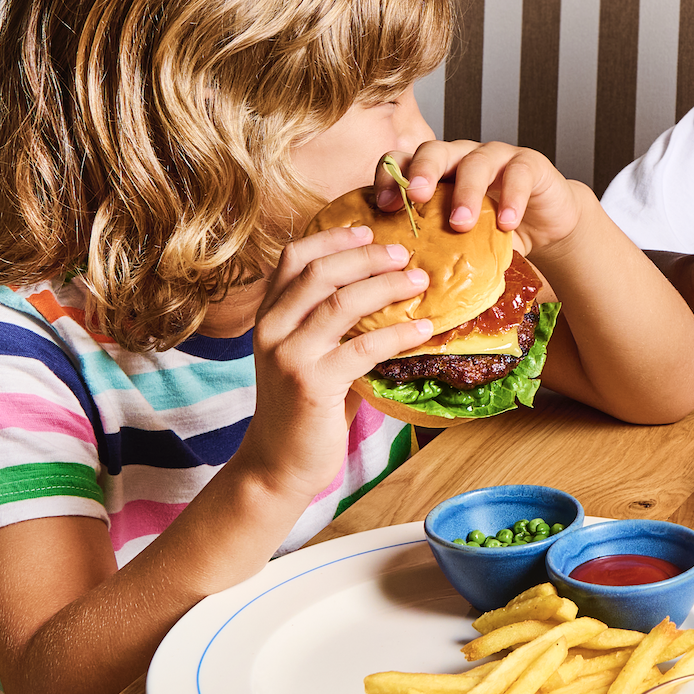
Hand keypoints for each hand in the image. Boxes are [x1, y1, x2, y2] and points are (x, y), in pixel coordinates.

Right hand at [237, 226, 437, 498]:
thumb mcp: (306, 354)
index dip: (331, 237)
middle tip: (404, 252)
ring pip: (341, 304)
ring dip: (387, 287)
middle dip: (367, 256)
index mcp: (269, 316)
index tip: (367, 230)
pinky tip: (424, 330)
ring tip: (420, 282)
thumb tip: (386, 287)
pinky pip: (363, 348)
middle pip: (320, 272)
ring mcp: (289, 356)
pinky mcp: (312, 384)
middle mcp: (272, 330)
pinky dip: (398, 333)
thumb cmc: (302, 406)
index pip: (293, 258)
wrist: (277, 464)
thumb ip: (328, 322)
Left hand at [384, 140, 583, 254]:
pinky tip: (507, 223)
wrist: (547, 227)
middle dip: (422, 171)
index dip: (390, 179)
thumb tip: (403, 291)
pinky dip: (513, 197)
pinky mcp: (530, 164)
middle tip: (416, 197)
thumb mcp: (461, 244)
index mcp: (436, 174)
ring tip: (461, 224)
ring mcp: (496, 157)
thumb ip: (436, 254)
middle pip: (434, 150)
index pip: (403, 162)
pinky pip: (519, 172)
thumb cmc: (496, 234)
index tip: (385, 207)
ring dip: (466, 192)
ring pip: (476, 161)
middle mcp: (461, 158)